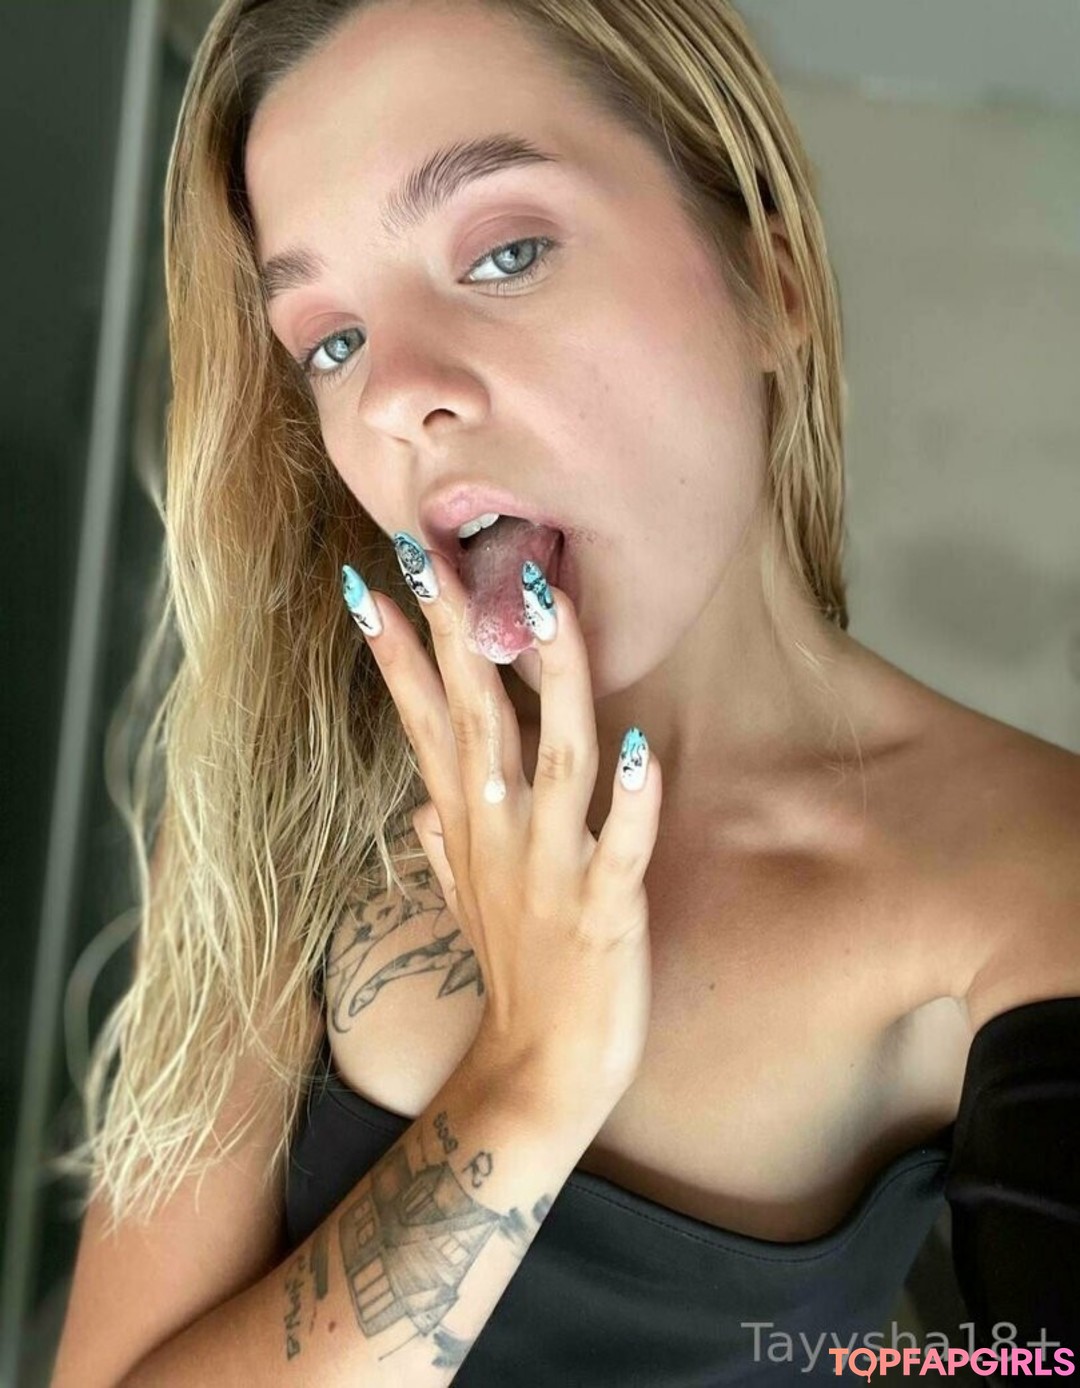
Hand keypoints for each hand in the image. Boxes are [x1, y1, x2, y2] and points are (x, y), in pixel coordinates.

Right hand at [341, 538, 662, 1123]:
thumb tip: (419, 804)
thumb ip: (440, 843)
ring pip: (554, 760)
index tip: (365, 583)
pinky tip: (640, 751)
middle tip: (426, 554)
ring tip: (543, 605)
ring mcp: (551, 874)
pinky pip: (621, 852)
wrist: (536, 1081)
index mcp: (468, 826)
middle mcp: (500, 836)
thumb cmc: (512, 979)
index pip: (424, 721)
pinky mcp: (604, 915)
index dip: (395, 652)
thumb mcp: (463, 901)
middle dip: (451, 632)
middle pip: (475, 716)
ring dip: (552, 681)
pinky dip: (630, 804)